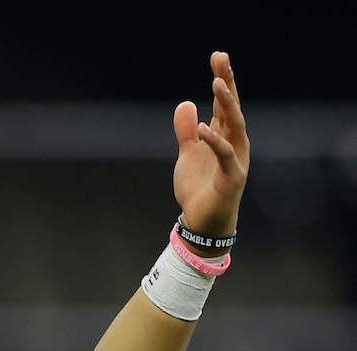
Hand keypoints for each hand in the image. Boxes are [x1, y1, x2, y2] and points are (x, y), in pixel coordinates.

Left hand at [172, 51, 248, 249]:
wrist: (202, 221)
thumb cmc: (199, 187)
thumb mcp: (188, 154)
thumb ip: (186, 130)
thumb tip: (187, 103)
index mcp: (225, 135)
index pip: (225, 102)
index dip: (222, 78)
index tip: (218, 56)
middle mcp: (235, 142)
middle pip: (232, 106)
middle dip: (227, 81)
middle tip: (221, 58)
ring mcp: (236, 158)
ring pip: (235, 125)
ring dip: (227, 104)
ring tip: (217, 83)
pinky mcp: (232, 175)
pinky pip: (225, 154)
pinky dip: (215, 140)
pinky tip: (204, 127)